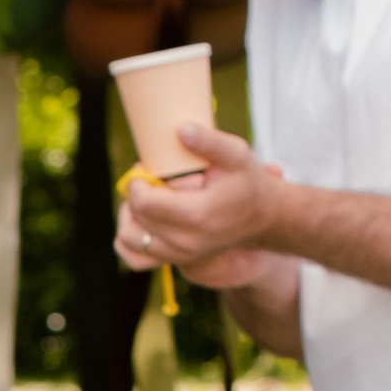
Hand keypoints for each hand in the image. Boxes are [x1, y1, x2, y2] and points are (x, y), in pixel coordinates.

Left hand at [116, 122, 292, 285]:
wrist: (262, 216)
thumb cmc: (247, 182)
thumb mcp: (236, 154)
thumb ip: (209, 142)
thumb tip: (180, 130)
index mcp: (197, 215)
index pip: (144, 204)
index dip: (137, 182)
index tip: (145, 169)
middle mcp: (185, 241)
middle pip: (135, 219)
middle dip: (134, 195)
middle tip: (148, 179)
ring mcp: (179, 255)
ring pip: (128, 240)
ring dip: (129, 217)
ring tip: (146, 199)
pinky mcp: (176, 261)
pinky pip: (135, 258)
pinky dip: (131, 240)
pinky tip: (143, 221)